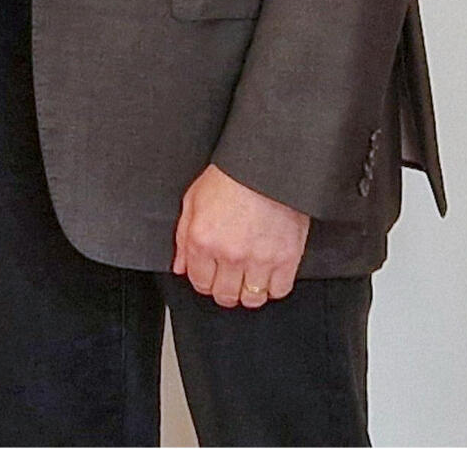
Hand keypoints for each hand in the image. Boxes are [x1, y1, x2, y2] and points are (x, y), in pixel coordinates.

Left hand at [173, 164, 307, 307]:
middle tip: (228, 280)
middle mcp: (229, 254)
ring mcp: (259, 259)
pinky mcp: (287, 259)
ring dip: (248, 292)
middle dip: (224, 291)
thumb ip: (183, 238)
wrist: (267, 168)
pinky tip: (267, 275)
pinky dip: (273, 287)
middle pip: (225, 296)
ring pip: (251, 298)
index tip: (209, 277)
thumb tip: (180, 267)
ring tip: (248, 279)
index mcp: (203, 240)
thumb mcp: (193, 201)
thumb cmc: (230, 178)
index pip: (199, 283)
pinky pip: (279, 291)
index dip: (203, 282)